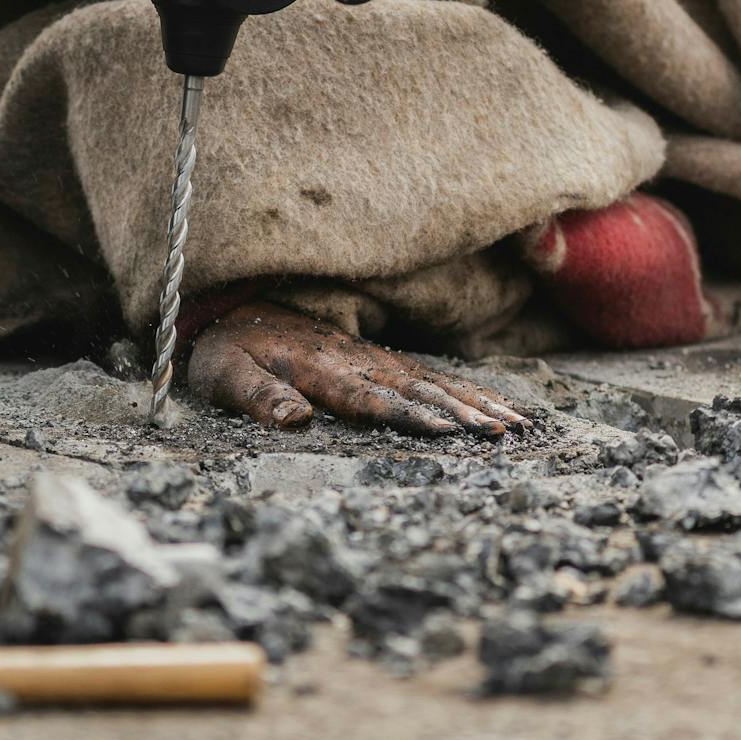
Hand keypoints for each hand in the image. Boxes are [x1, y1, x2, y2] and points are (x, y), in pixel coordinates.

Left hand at [187, 303, 530, 436]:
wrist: (232, 306)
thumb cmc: (228, 350)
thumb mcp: (225, 374)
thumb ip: (258, 396)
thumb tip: (295, 420)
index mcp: (318, 367)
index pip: (369, 396)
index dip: (408, 413)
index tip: (446, 430)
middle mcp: (353, 359)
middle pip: (415, 388)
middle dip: (461, 411)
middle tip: (503, 433)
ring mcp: (369, 356)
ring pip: (430, 379)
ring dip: (474, 401)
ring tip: (515, 423)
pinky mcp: (376, 357)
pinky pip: (427, 374)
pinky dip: (464, 390)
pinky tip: (493, 407)